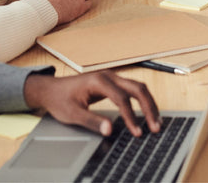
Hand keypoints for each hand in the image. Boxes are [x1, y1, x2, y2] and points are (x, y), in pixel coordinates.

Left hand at [24, 70, 159, 137]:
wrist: (52, 89)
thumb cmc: (60, 100)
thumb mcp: (72, 114)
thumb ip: (92, 121)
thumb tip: (110, 130)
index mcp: (99, 81)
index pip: (122, 98)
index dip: (131, 116)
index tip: (137, 132)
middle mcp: (110, 76)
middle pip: (137, 88)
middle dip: (149, 108)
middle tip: (155, 126)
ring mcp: (113, 77)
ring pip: (138, 87)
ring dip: (149, 104)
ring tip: (156, 121)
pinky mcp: (114, 83)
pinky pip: (133, 90)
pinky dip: (142, 101)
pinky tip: (147, 112)